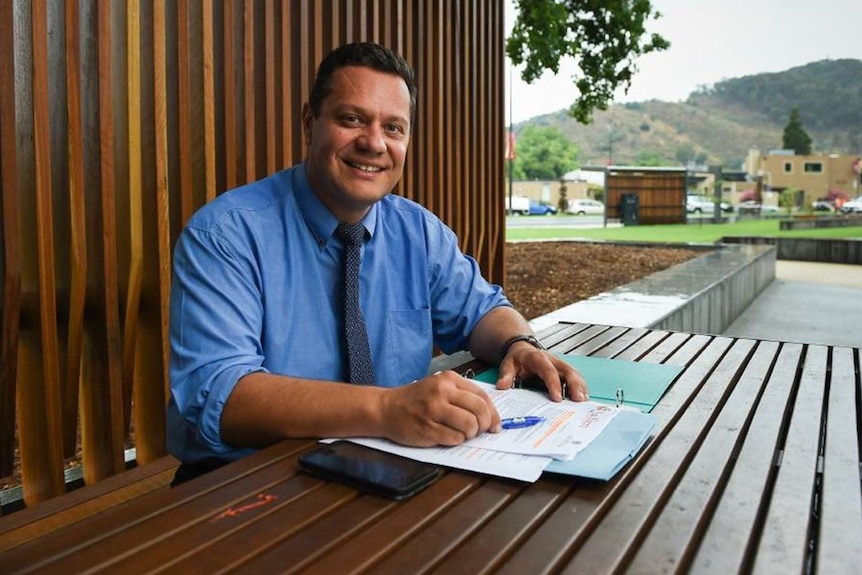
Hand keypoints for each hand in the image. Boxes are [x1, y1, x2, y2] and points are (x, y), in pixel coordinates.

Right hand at [380, 371, 500, 446]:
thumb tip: (489, 416)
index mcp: (448, 379)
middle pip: (479, 411)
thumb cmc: (416, 400)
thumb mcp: (439, 387)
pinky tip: (448, 436)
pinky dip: (456, 441)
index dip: (493, 413)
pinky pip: (455, 439)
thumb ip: (462, 396)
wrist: (385, 408)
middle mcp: (442, 392)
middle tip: (481, 431)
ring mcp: (434, 411)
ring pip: (470, 426)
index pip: (482, 396)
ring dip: (471, 434)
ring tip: (463, 433)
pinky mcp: (427, 429)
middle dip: (485, 425)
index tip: (496, 424)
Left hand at [495, 344, 588, 401]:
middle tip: (578, 399)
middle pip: (568, 370)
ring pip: (574, 374)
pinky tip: (583, 398)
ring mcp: (560, 365)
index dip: (554, 384)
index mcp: (538, 358)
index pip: (549, 371)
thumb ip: (506, 375)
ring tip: (584, 400)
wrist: (522, 350)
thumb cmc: (516, 360)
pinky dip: (581, 387)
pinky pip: (575, 378)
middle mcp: (553, 360)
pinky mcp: (564, 370)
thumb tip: (502, 386)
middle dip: (575, 385)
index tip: (557, 398)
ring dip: (580, 387)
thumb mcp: (507, 365)